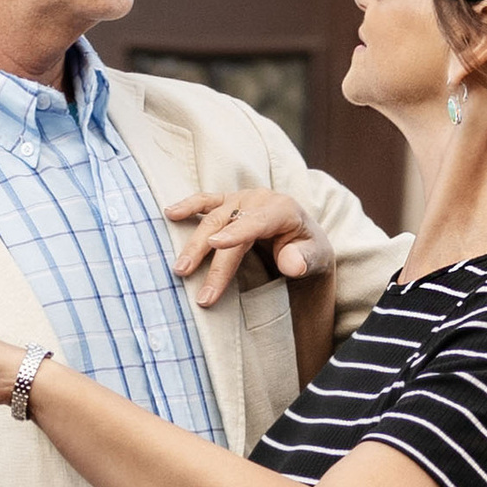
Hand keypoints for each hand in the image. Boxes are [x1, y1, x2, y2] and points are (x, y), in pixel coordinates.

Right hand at [162, 187, 337, 311]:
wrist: (303, 239)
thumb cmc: (308, 249)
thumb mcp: (317, 257)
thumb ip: (305, 259)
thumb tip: (291, 264)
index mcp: (282, 209)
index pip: (257, 222)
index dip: (236, 234)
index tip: (215, 246)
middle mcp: (258, 200)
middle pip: (228, 226)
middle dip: (210, 257)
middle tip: (197, 287)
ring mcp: (240, 200)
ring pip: (212, 219)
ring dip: (193, 244)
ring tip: (179, 269)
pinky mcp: (227, 203)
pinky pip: (205, 201)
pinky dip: (187, 206)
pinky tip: (169, 213)